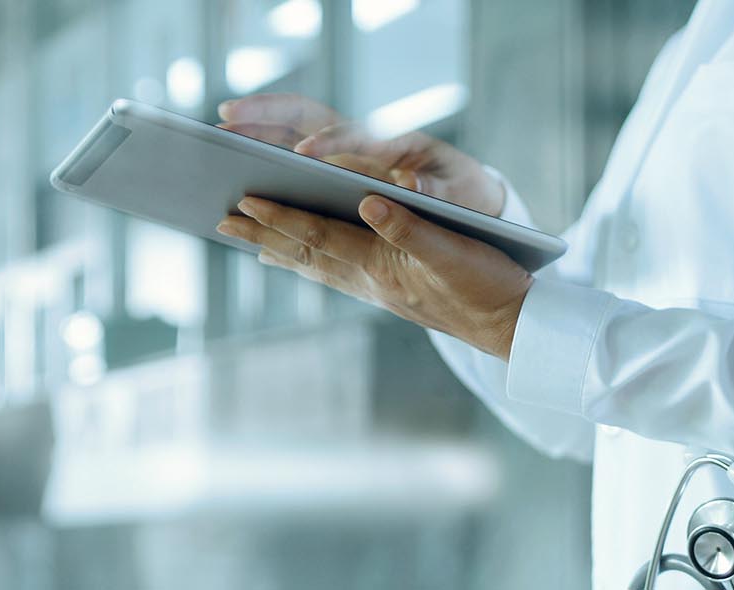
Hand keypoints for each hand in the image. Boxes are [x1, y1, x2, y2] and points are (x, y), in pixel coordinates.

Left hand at [216, 194, 532, 359]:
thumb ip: (409, 227)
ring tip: (245, 239)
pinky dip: (308, 262)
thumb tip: (368, 202)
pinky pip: (334, 274)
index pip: (319, 235)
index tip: (244, 201)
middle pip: (304, 253)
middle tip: (221, 220)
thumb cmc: (487, 285)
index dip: (281, 217)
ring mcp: (377, 289)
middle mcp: (370, 280)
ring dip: (278, 249)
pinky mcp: (389, 292)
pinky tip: (297, 260)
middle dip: (262, 236)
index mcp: (381, 264)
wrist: (512, 326)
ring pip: (315, 265)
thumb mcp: (453, 252)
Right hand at [218, 94, 505, 215]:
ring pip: (288, 132)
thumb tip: (412, 186)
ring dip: (252, 131)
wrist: (464, 194)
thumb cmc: (461, 192)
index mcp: (391, 142)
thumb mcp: (457, 191)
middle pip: (305, 116)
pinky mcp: (331, 168)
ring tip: (215, 142)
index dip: (330, 143)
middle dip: (267, 113)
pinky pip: (287, 158)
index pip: (353, 134)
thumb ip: (436, 189)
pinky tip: (232, 180)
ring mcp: (342, 152)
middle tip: (225, 118)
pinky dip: (260, 160)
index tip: (305, 154)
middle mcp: (360, 140)